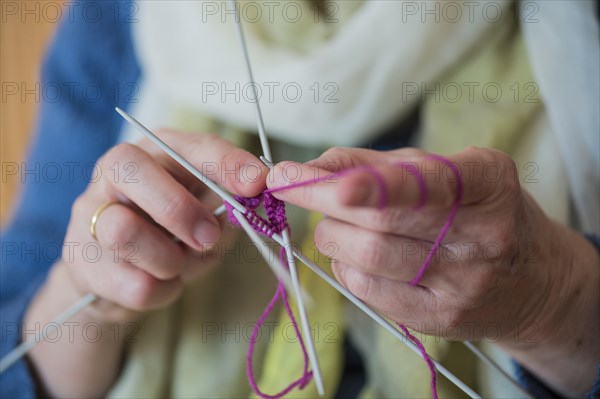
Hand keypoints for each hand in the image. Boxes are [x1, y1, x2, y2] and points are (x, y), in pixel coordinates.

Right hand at [24, 130, 267, 396]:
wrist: (122, 276)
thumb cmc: (173, 233)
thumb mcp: (207, 211)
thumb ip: (230, 202)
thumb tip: (256, 195)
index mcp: (155, 152)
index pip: (189, 146)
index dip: (225, 162)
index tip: (257, 183)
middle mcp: (114, 173)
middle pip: (131, 170)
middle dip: (178, 209)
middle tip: (207, 237)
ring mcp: (90, 215)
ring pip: (123, 231)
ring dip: (168, 258)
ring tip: (180, 264)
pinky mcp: (82, 261)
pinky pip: (132, 283)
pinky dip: (162, 291)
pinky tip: (163, 282)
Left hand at [267, 146, 598, 395]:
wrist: (529, 278)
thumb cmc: (471, 210)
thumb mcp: (438, 171)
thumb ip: (372, 164)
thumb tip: (305, 170)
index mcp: (486, 183)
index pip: (428, 183)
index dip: (375, 185)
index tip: (326, 183)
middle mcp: (481, 235)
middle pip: (381, 223)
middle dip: (321, 202)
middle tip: (293, 186)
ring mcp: (462, 283)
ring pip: (368, 258)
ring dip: (331, 235)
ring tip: (336, 224)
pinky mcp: (441, 318)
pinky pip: (369, 291)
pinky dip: (345, 267)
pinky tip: (354, 256)